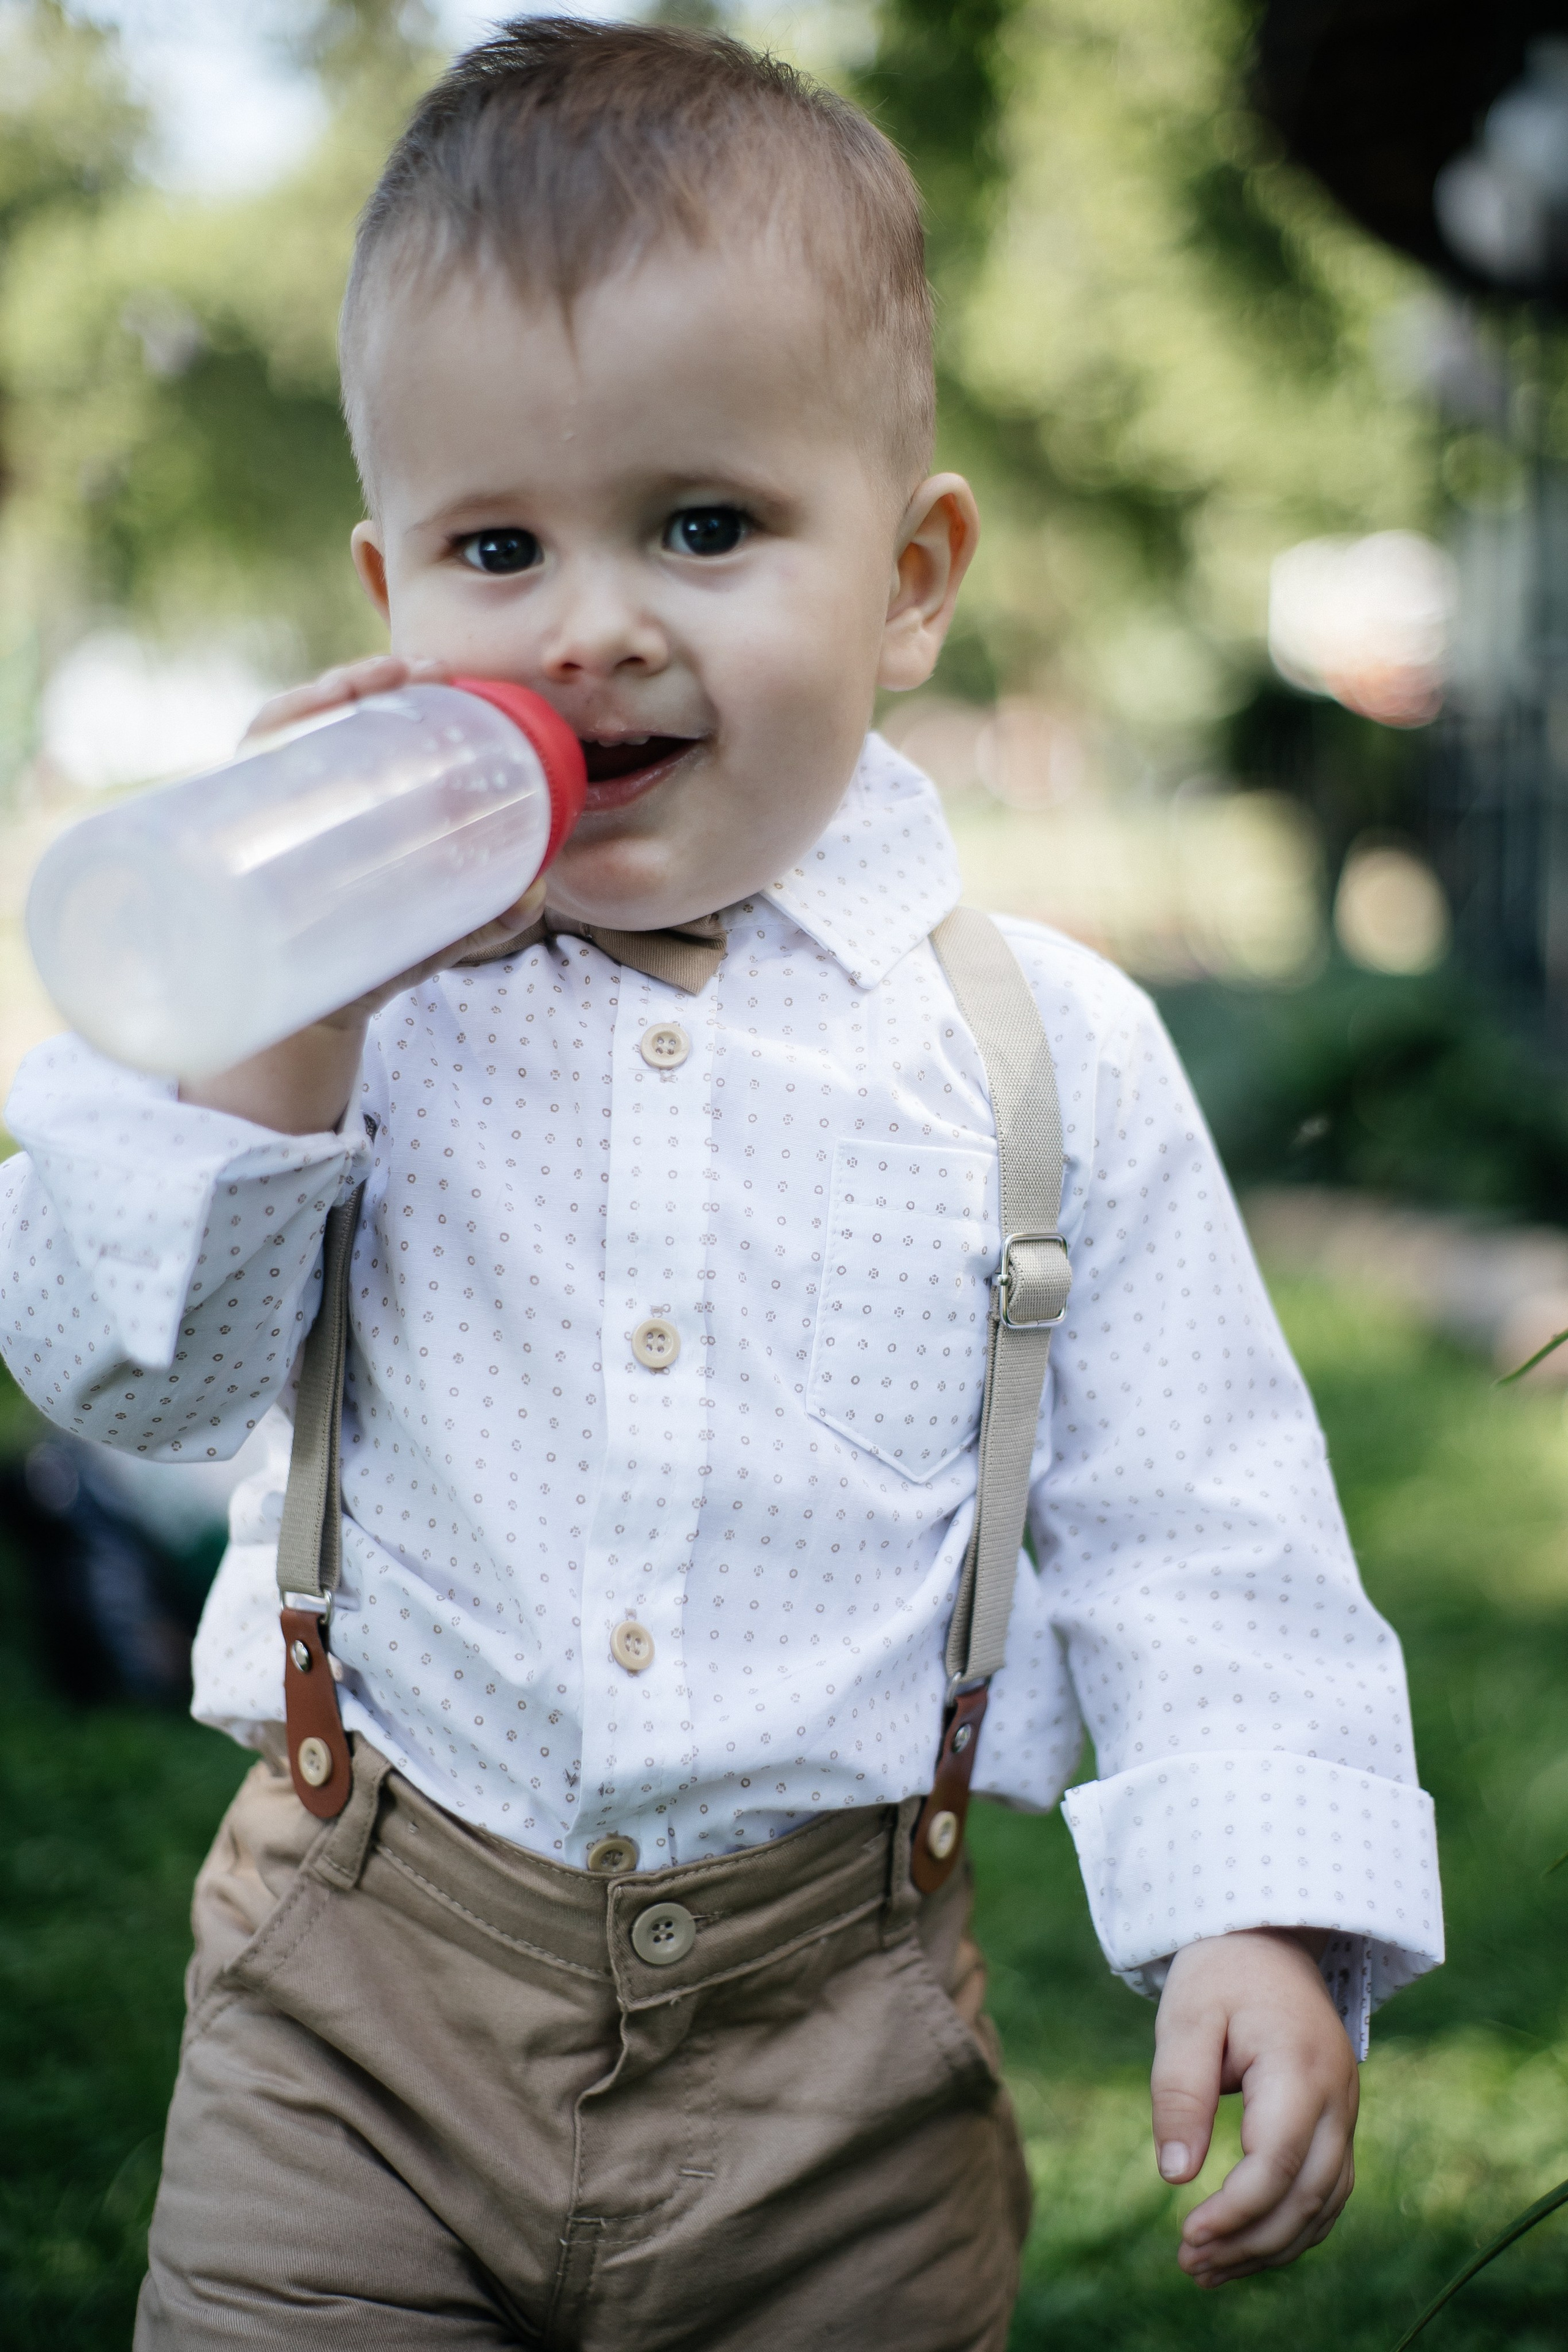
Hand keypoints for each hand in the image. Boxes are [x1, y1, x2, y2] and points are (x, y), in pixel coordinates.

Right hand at [180, 655, 547, 1133]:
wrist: (304, 1027)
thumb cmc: (369, 964)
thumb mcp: (434, 937)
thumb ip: (486, 916)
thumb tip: (538, 887)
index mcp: (346, 806)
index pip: (363, 726)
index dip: (395, 688)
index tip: (443, 671)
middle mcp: (299, 798)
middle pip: (324, 715)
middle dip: (365, 681)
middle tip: (422, 670)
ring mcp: (264, 815)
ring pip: (282, 731)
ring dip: (323, 694)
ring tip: (374, 678)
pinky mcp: (232, 839)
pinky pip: (242, 772)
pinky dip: (268, 736)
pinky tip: (293, 720)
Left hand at [1151, 1927, 1357, 2288]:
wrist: (1269, 1937)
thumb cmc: (1221, 1973)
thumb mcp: (1186, 2017)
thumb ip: (1180, 2091)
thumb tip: (1176, 2175)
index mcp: (1299, 2068)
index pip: (1277, 2164)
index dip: (1235, 2211)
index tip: (1187, 2237)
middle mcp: (1338, 2098)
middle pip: (1307, 2197)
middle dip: (1250, 2243)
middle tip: (1190, 2267)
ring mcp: (1346, 2112)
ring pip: (1323, 2205)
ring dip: (1270, 2246)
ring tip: (1208, 2271)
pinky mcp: (1338, 2122)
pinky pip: (1326, 2191)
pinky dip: (1291, 2227)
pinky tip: (1246, 2246)